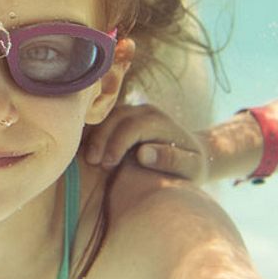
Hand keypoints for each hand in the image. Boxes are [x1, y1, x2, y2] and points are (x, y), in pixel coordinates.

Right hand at [81, 104, 204, 181]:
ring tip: (86, 158)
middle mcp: (145, 111)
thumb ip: (172, 160)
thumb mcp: (192, 167)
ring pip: (106, 116)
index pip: (133, 126)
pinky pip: (102, 121)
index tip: (107, 164)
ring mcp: (132, 113)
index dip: (117, 143)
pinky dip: (91, 133)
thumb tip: (143, 154)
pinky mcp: (123, 119)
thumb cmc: (193, 166)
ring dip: (93, 136)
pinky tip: (82, 150)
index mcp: (160, 121)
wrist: (194, 155)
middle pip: (115, 117)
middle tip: (92, 162)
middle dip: (101, 138)